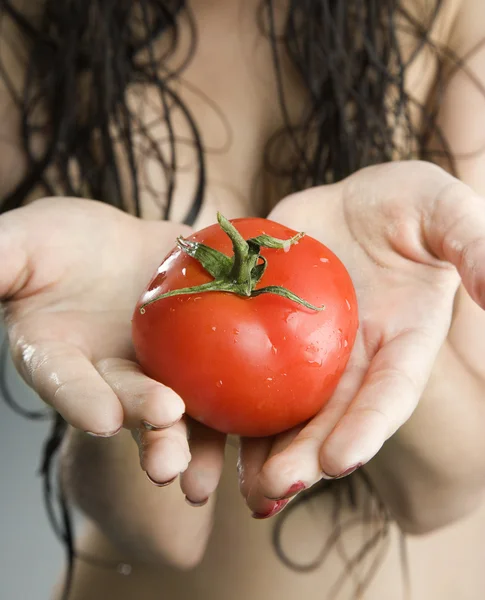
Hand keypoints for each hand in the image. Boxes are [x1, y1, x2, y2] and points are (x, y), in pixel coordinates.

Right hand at [0, 198, 224, 502]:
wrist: (119, 246)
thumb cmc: (59, 245)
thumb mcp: (22, 245)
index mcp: (60, 353)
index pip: (64, 377)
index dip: (79, 397)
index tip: (100, 418)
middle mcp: (109, 372)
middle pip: (128, 404)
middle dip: (148, 430)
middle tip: (165, 463)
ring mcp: (158, 366)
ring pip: (177, 407)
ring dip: (192, 442)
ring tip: (203, 478)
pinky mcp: (201, 352)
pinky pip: (222, 375)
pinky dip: (239, 399)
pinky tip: (261, 426)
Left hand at [238, 161, 484, 516]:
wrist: (351, 203)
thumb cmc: (407, 205)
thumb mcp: (445, 212)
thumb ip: (472, 246)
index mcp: (402, 340)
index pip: (389, 392)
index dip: (368, 427)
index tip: (341, 461)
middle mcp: (354, 358)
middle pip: (331, 416)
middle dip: (305, 455)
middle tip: (275, 487)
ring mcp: (307, 348)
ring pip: (286, 408)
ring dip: (263, 449)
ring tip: (241, 486)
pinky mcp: (266, 329)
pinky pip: (245, 370)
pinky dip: (228, 403)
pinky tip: (206, 431)